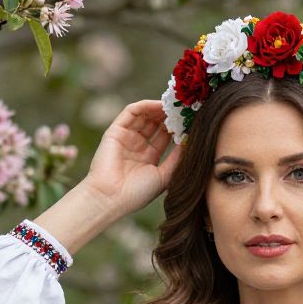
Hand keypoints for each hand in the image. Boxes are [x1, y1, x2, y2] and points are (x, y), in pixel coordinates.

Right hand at [82, 98, 182, 219]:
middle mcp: (137, 146)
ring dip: (159, 108)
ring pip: (144, 115)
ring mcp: (126, 137)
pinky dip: (146, 105)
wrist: (111, 198)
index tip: (191, 120)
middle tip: (184, 108)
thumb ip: (177, 159)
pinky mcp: (115, 131)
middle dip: (169, 115)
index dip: (177, 128)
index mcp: (148, 158)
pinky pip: (131, 112)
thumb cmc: (137, 194)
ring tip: (174, 105)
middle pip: (155, 123)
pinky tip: (160, 105)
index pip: (164, 136)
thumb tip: (190, 141)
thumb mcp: (164, 176)